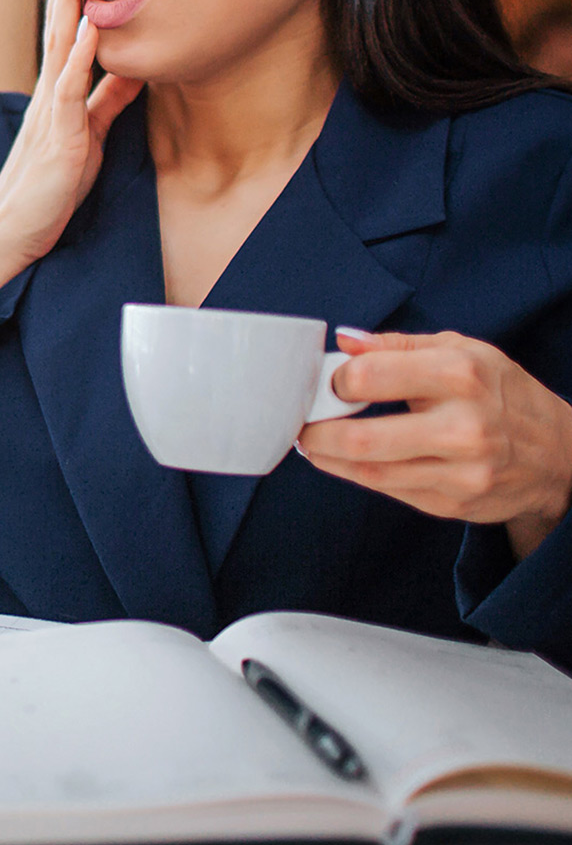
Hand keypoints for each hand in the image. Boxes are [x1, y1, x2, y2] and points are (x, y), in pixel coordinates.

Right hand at [0, 0, 141, 307]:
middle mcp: (51, 89)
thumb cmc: (50, 188)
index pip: (68, 25)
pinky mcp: (59, 133)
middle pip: (60, 18)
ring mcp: (51, 108)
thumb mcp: (89, 134)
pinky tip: (88, 22)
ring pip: (61, 40)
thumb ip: (108, 100)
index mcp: (59, 89)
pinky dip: (81, 52)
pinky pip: (71, 86)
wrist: (14, 231)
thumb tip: (133, 67)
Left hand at [298, 329, 571, 558]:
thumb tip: (344, 340)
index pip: (370, 377)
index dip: (334, 379)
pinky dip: (354, 474)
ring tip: (311, 441)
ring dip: (327, 457)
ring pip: (369, 471)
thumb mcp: (462, 350)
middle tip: (300, 422)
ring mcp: (460, 472)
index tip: (325, 380)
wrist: (559, 454)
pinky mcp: (453, 504)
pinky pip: (387, 489)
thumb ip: (398, 344)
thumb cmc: (501, 392)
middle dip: (315, 431)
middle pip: (361, 438)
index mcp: (461, 376)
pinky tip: (341, 459)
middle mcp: (464, 427)